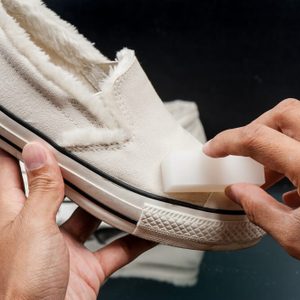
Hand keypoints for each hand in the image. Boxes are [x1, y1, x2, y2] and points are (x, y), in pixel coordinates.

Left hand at [0, 142, 154, 298]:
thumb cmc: (24, 287)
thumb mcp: (34, 227)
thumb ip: (41, 190)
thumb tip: (35, 151)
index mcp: (16, 215)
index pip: (10, 171)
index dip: (18, 148)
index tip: (30, 126)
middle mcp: (40, 228)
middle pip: (57, 190)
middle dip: (73, 172)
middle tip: (89, 149)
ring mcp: (65, 248)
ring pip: (91, 217)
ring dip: (109, 206)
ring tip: (125, 184)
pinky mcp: (87, 267)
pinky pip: (116, 249)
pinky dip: (134, 241)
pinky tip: (148, 230)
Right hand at [203, 98, 299, 258]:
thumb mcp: (296, 237)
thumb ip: (259, 209)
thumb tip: (236, 192)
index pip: (257, 138)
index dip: (227, 141)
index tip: (212, 148)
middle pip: (283, 114)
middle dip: (255, 129)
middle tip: (242, 152)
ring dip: (275, 142)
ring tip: (267, 174)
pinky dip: (294, 154)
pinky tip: (292, 185)